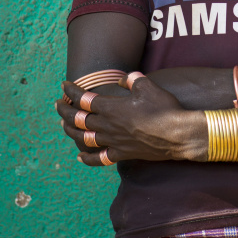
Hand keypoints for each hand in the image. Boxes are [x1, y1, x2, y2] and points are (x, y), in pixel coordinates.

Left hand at [56, 77, 206, 166]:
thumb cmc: (164, 108)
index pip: (84, 99)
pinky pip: (99, 158)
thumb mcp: (148, 86)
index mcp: (112, 107)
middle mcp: (108, 125)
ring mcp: (114, 141)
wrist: (178, 134)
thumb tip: (123, 79)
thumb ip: (132, 79)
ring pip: (84, 138)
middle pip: (78, 119)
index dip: (72, 91)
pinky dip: (87, 158)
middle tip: (57, 104)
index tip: (65, 85)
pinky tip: (80, 157)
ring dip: (70, 131)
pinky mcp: (122, 154)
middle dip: (65, 110)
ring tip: (63, 125)